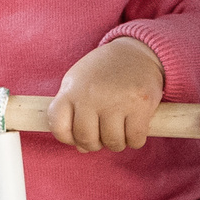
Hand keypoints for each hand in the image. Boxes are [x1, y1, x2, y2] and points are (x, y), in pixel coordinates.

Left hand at [50, 38, 166, 151]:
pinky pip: (135, 140)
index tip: (77, 133)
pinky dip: (135, 140)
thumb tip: (81, 148)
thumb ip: (74, 114)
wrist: (137, 52)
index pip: (58, 127)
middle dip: (95, 143)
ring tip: (119, 128)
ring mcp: (117, 100)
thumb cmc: (104, 71)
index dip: (67, 138)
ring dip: (117, 142)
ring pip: (112, 143)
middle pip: (86, 139)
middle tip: (103, 133)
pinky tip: (134, 127)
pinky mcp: (141, 105)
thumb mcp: (79, 84)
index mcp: (72, 90)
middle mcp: (92, 95)